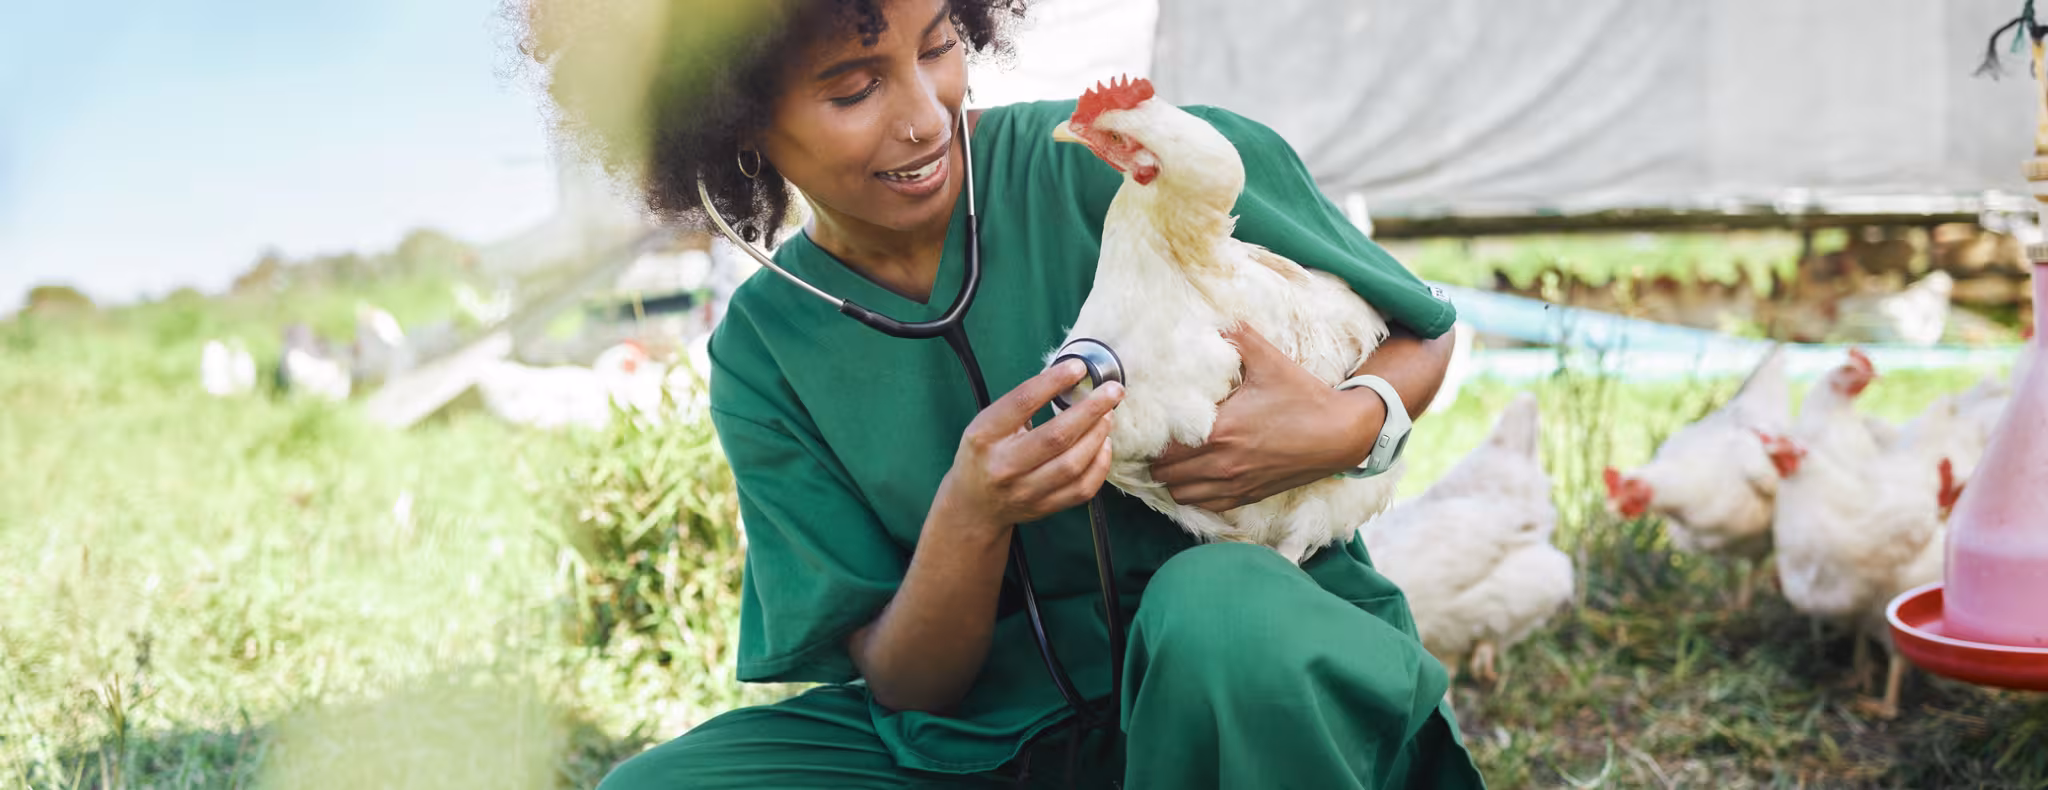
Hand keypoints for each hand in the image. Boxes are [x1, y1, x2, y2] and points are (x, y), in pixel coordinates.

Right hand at [939, 359, 1124, 529]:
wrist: (975, 503)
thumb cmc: (985, 454)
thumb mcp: (987, 424)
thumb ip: (1022, 405)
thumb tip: (1070, 378)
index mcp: (985, 435)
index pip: (1023, 402)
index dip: (1054, 381)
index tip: (1079, 368)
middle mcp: (1004, 465)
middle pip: (1057, 436)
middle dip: (1092, 409)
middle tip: (1112, 391)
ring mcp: (1025, 490)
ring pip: (1073, 464)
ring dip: (1098, 435)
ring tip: (1107, 415)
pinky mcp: (1043, 507)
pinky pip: (1083, 488)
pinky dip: (1100, 464)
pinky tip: (1103, 445)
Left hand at [1150, 325, 1381, 511]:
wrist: (1341, 434)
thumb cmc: (1304, 398)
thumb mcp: (1270, 361)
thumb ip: (1239, 336)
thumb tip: (1217, 317)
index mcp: (1220, 431)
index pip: (1164, 447)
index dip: (1151, 439)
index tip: (1151, 426)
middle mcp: (1223, 463)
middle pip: (1165, 474)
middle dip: (1157, 459)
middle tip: (1159, 441)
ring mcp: (1236, 483)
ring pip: (1181, 495)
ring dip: (1173, 480)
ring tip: (1176, 460)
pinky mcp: (1250, 495)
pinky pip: (1207, 505)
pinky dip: (1196, 494)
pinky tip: (1199, 476)